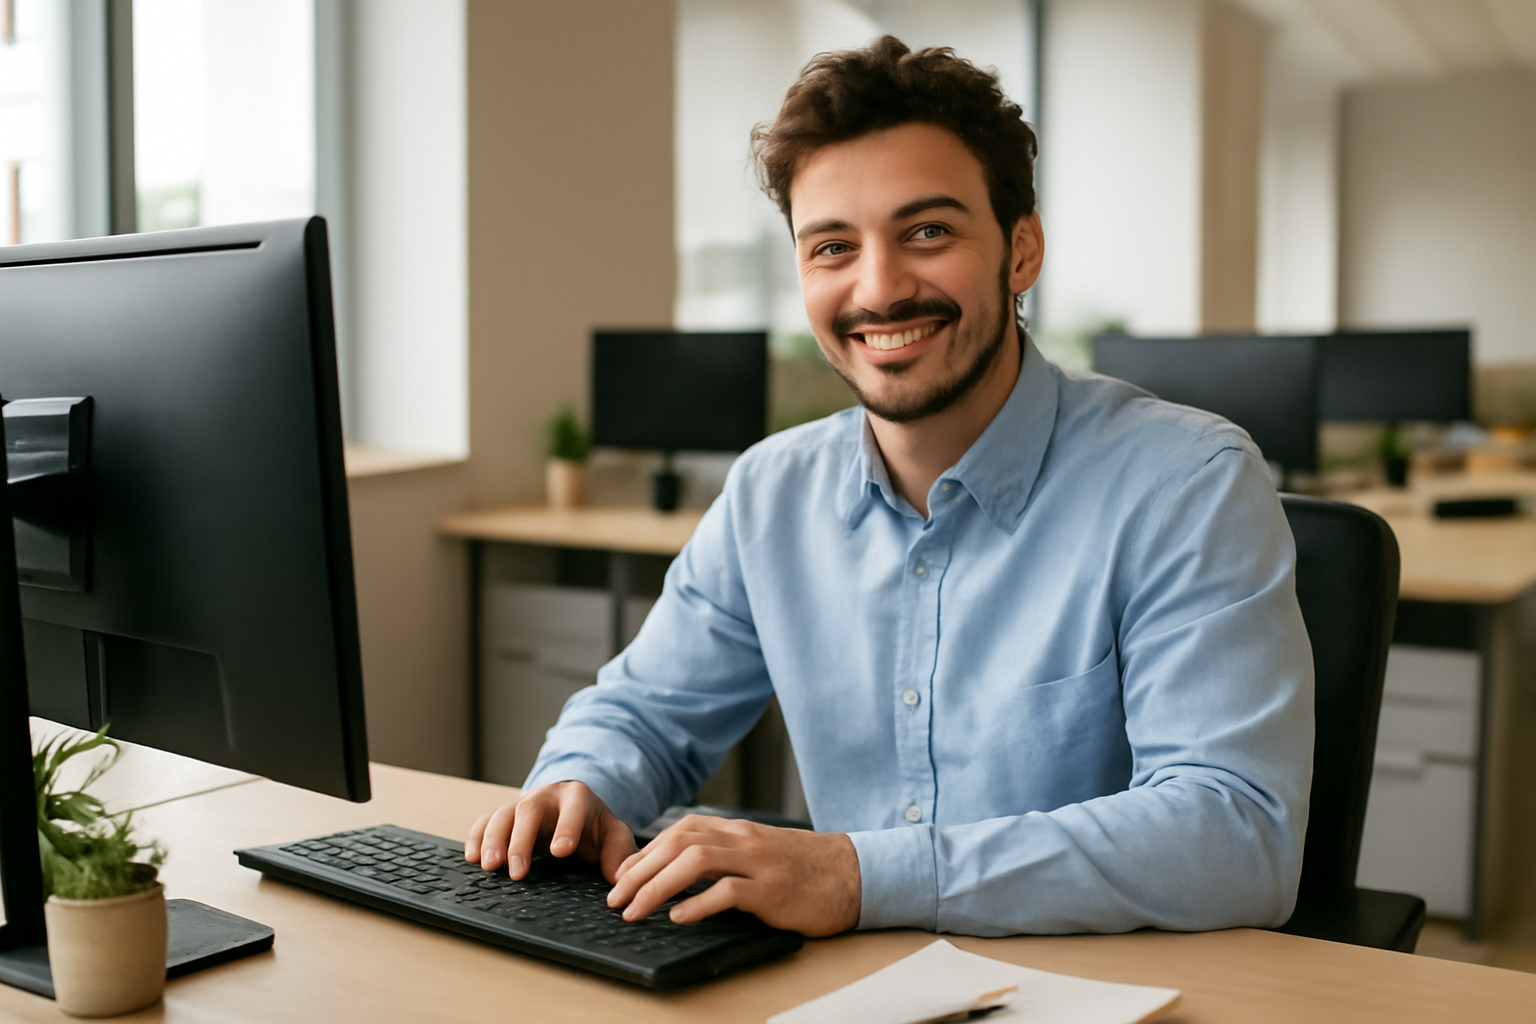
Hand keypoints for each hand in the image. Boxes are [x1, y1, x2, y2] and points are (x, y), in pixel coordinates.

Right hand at [465, 781, 635, 882]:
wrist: (573, 810)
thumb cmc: (593, 825)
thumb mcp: (613, 834)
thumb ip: (619, 852)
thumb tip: (618, 880)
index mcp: (577, 798)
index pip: (573, 808)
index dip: (566, 827)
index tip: (560, 852)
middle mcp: (546, 797)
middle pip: (529, 810)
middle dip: (521, 840)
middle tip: (517, 871)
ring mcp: (521, 805)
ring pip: (503, 815)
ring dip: (493, 840)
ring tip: (489, 866)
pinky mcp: (504, 816)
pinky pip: (485, 821)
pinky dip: (475, 837)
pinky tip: (472, 858)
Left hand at [605, 814, 860, 936]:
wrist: (851, 874)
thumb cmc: (802, 868)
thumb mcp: (758, 853)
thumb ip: (724, 855)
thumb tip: (676, 871)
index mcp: (737, 830)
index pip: (680, 831)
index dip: (645, 852)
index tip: (622, 876)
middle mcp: (743, 839)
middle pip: (679, 843)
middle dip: (640, 870)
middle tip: (615, 897)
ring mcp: (758, 863)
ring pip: (696, 862)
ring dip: (658, 886)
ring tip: (635, 910)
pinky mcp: (772, 890)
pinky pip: (728, 891)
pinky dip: (698, 904)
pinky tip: (679, 918)